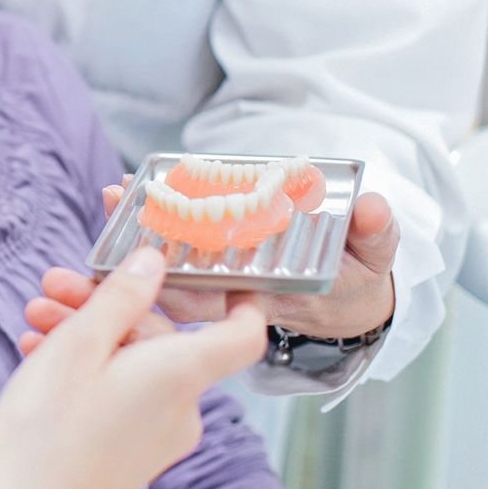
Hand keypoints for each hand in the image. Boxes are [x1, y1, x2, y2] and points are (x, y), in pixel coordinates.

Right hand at [0, 248, 266, 488]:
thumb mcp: (76, 346)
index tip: (208, 269)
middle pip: (164, 338)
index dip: (236, 296)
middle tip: (54, 288)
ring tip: (34, 320)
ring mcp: (158, 436)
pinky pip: (123, 394)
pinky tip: (39, 357)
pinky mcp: (132, 454)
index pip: (243, 331)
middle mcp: (183, 408)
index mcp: (181, 375)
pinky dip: (88, 370)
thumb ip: (121, 297)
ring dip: (88, 334)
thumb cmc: (47, 432)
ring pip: (134, 364)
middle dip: (107, 305)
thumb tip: (154, 260)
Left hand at [108, 179, 399, 340]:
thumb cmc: (357, 274)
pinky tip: (127, 192)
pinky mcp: (215, 259)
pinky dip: (148, 227)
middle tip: (115, 200)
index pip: (216, 296)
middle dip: (139, 251)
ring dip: (135, 235)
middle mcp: (236, 293)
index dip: (181, 278)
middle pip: (174, 282)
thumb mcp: (374, 256)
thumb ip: (375, 233)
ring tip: (113, 191)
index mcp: (269, 297)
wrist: (348, 294)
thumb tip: (372, 208)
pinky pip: (170, 253)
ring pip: (165, 268)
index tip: (153, 247)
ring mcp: (222, 278)